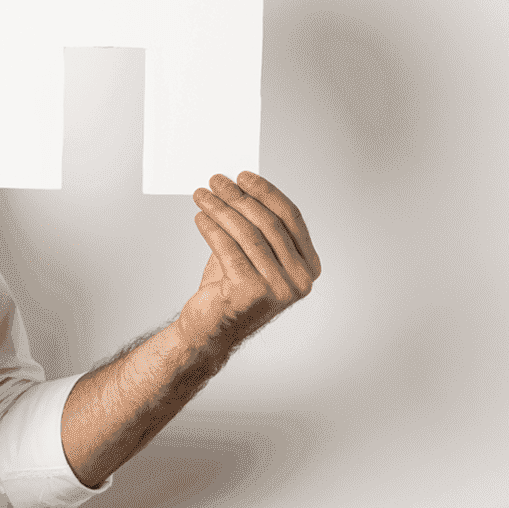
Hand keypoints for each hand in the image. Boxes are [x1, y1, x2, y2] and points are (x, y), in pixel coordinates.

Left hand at [175, 171, 320, 346]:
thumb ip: (255, 227)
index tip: (244, 176)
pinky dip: (212, 228)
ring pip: (247, 234)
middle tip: (216, 181)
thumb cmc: (231, 290)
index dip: (267, 193)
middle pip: (268, 223)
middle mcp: (300, 278)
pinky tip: (199, 217)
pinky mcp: (251, 291)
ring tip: (202, 195)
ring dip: (221, 209)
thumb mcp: (251, 255)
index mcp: (309, 266)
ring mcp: (278, 287)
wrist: (211, 331)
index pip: (292, 218)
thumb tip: (238, 187)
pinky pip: (229, 249)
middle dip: (239, 197)